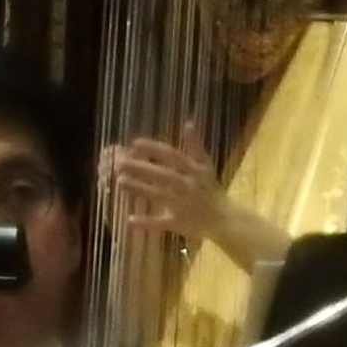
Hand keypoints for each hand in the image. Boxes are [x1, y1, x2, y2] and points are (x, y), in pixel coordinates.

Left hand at [100, 123, 228, 240]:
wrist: (227, 220)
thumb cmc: (212, 190)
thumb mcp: (206, 166)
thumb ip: (195, 146)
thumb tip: (188, 123)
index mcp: (194, 171)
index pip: (172, 156)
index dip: (153, 149)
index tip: (134, 143)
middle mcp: (188, 186)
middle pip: (162, 175)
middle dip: (141, 168)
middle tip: (119, 163)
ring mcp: (183, 206)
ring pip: (159, 196)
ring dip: (139, 189)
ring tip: (120, 181)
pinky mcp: (179, 224)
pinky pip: (161, 223)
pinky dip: (146, 222)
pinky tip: (129, 219)